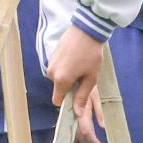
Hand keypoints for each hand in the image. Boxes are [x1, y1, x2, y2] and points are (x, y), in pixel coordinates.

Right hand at [47, 27, 108, 142]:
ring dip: (67, 77)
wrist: (87, 30)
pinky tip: (75, 59)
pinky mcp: (51, 56)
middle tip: (83, 76)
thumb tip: (77, 113)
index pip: (57, 101)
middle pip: (58, 89)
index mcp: (61, 80)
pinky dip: (65, 68)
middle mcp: (52, 73)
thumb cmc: (91, 54)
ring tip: (80, 65)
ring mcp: (50, 63)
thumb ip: (82, 96)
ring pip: (58, 79)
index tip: (77, 96)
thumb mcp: (90, 78)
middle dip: (69, 87)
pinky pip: (57, 69)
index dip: (67, 102)